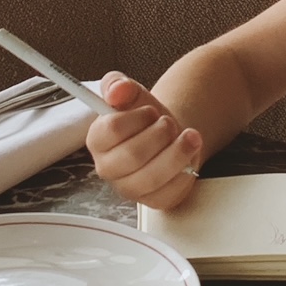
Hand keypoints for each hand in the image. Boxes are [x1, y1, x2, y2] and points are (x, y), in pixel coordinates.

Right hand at [86, 72, 201, 210]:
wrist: (167, 135)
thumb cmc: (146, 117)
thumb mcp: (132, 93)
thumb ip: (119, 85)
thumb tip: (117, 90)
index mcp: (97, 140)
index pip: (112, 129)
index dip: (138, 117)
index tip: (151, 111)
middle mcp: (108, 168)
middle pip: (132, 155)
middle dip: (159, 134)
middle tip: (169, 123)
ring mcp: (130, 188)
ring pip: (152, 177)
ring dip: (177, 152)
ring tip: (188, 136)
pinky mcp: (154, 201)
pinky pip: (170, 192)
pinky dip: (185, 171)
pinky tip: (188, 156)